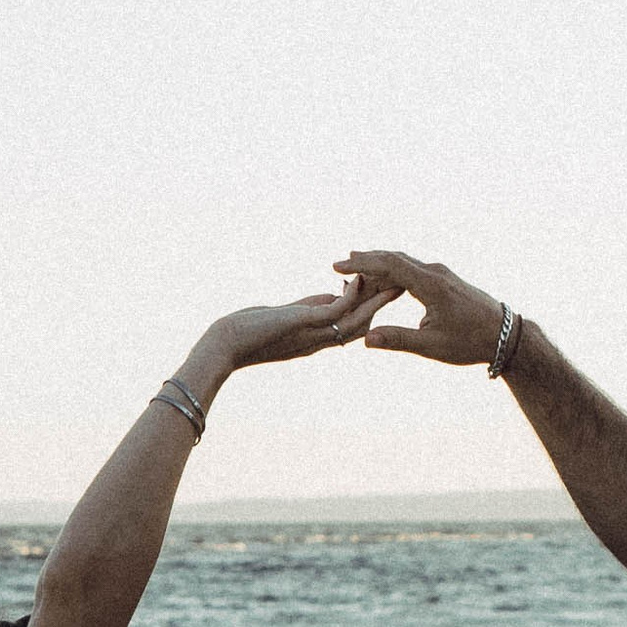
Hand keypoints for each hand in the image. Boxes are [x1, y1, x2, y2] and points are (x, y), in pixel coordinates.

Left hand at [196, 287, 379, 376]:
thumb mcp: (285, 317)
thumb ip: (309, 308)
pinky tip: (359, 279)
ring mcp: (312, 334)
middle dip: (380, 307)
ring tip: (392, 284)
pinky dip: (350, 296)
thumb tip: (328, 298)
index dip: (370, 312)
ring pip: (354, 321)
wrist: (225, 346)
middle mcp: (318, 342)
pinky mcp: (302, 323)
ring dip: (374, 302)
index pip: (351, 329)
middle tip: (401, 288)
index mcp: (315, 341)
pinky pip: (335, 311)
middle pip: (360, 328)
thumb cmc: (248, 331)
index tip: (385, 294)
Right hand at [332, 250, 507, 366]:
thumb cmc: (471, 342)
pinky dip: (395, 272)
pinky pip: (415, 270)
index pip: (390, 265)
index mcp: (431, 285)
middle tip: (341, 263)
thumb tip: (366, 339)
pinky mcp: (446, 280)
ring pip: (404, 263)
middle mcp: (436, 273)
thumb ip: (398, 340)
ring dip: (380, 265)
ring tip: (357, 268)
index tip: (338, 265)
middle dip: (367, 260)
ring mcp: (442, 274)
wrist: (505, 335)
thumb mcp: (432, 346)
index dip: (362, 263)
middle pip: (394, 259)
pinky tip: (386, 279)